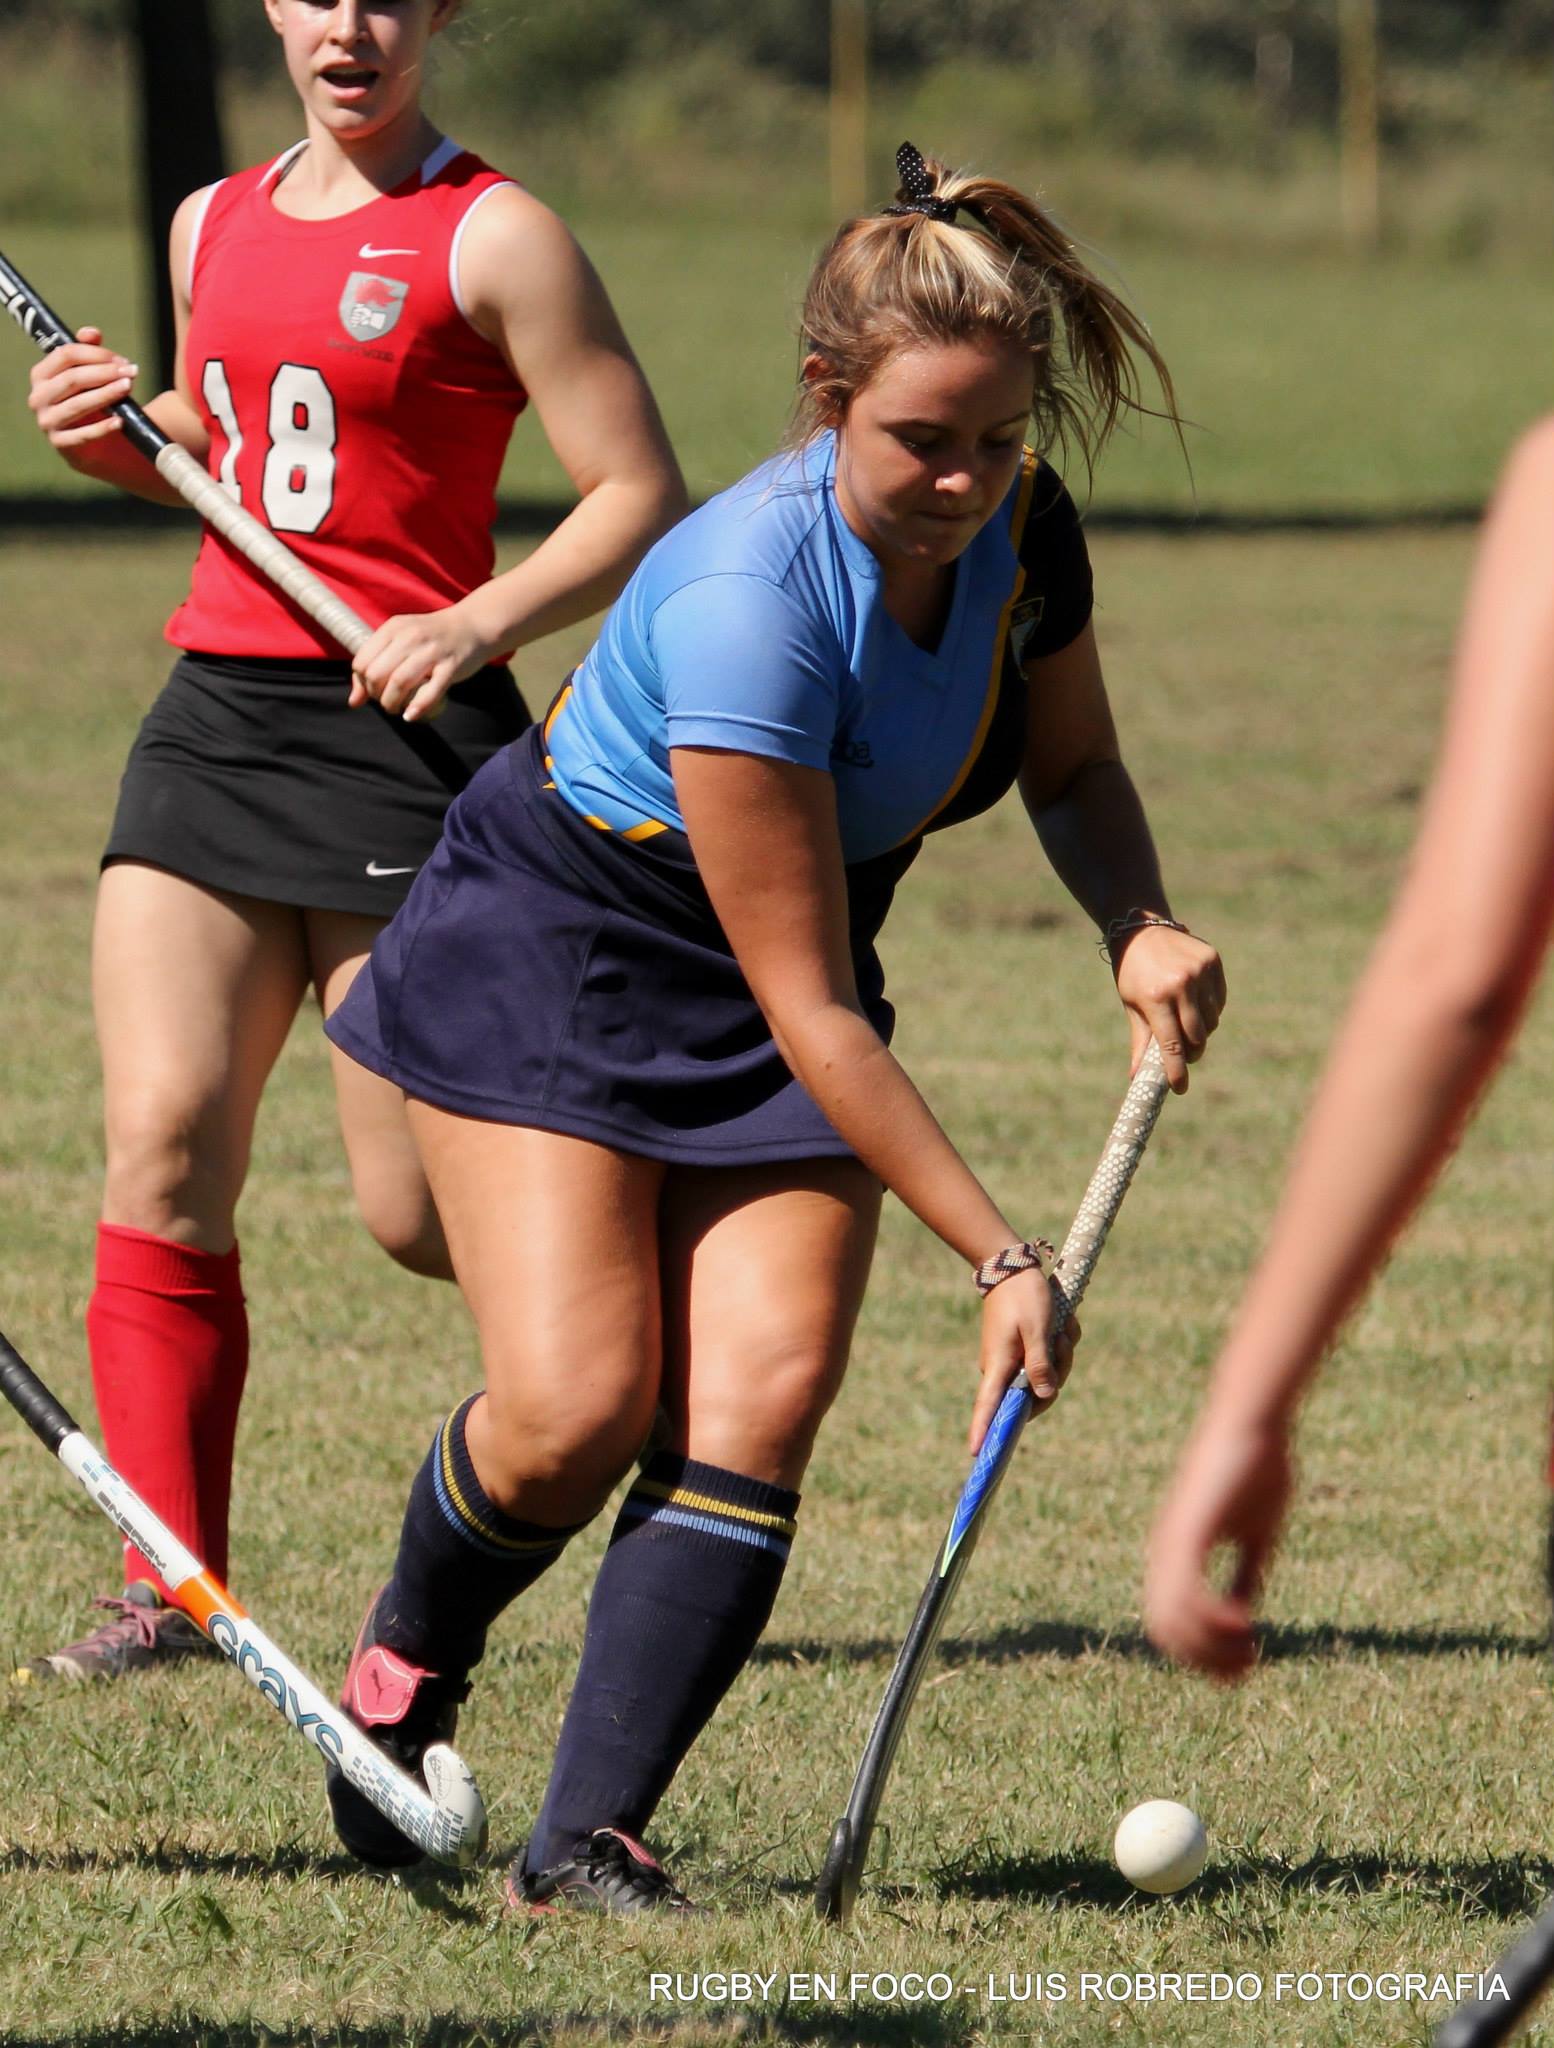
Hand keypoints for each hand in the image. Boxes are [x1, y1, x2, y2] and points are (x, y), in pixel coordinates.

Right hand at [28, 327, 137, 449]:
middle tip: (131, 372)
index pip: (65, 355)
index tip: (121, 359)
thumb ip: (89, 352)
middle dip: (104, 373)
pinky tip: (120, 421)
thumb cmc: (91, 402)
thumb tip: (92, 332)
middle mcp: (38, 397)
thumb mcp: (90, 376)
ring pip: (78, 404)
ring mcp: (47, 421)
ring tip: (128, 388)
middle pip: (73, 378)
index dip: (96, 354)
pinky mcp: (60, 444)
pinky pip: (82, 435)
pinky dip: (103, 428)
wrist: (96, 446)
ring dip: (106, 395)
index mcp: (41, 375)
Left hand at [347, 599, 492, 721]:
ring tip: (398, 709)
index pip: (362, 662)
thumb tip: (353, 702)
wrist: (472, 626)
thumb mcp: (399, 643)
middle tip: (387, 701)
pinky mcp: (451, 666)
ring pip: (399, 683)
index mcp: (393, 628)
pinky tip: (411, 715)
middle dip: (377, 696)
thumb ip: (375, 666)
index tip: (374, 690)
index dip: (363, 683)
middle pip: (377, 674)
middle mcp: (409, 636)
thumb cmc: (431, 638)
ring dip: (393, 704)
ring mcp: (431, 651)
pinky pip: (430, 692)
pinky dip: (417, 708)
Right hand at [968, 1265, 1080, 1452]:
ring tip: (1064, 1327)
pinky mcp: (1021, 1352)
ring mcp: (1011, 1361)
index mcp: (1000, 1365)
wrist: (1012, 1268)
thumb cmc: (1024, 1297)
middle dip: (1058, 1373)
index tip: (976, 1454)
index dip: (982, 1430)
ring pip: (1044, 1377)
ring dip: (1061, 1355)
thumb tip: (1045, 1395)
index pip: (988, 1406)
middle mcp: (1002, 1369)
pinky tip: (1063, 1324)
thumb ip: (1041, 1364)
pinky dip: (1058, 1346)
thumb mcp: (1038, 1329)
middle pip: (1034, 1394)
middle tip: (1064, 1341)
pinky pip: (1045, 1361)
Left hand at [1113, 924, 1225, 1092]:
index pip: (1170, 1044)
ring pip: (1211, 1020)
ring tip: (1186, 1023)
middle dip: (1192, 1052)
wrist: (1143, 931)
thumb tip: (1137, 1079)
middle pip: (1197, 1036)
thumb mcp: (1132, 1006)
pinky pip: (1219, 1001)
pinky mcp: (1213, 961)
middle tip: (1184, 1056)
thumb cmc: (1133, 974)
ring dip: (1201, 1030)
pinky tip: (1196, 1004)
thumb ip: (1141, 1042)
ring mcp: (1200, 971)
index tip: (1180, 1089)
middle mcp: (1180, 984)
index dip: (1177, 1070)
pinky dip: (1210, 1010)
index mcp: (1155, 997)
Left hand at [1143, 1410, 1292, 1679]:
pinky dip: (1213, 1623)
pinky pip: (1188, 1595)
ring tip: (1249, 1653)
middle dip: (1206, 1662)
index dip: (1204, 1653)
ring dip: (1212, 1649)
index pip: (1172, 1622)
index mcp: (1178, 1552)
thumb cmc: (1258, 1469)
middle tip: (1248, 1668)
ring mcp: (1173, 1542)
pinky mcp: (1187, 1532)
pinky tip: (1245, 1626)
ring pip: (1173, 1622)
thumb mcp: (1254, 1534)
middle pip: (1167, 1633)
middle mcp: (1167, 1552)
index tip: (1245, 1662)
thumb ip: (1245, 1573)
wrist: (1251, 1423)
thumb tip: (1244, 1616)